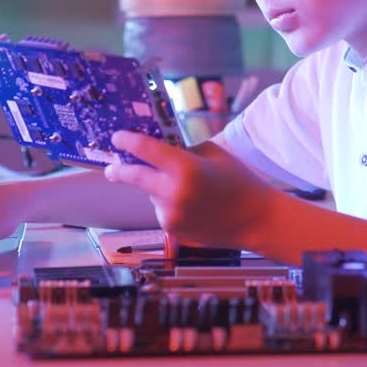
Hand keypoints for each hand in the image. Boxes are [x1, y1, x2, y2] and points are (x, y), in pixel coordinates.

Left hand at [103, 131, 279, 250]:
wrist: (255, 219)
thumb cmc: (238, 180)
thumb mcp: (211, 154)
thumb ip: (182, 151)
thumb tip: (155, 149)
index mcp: (186, 168)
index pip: (146, 150)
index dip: (128, 141)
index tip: (117, 137)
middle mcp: (174, 193)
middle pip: (134, 177)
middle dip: (118, 171)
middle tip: (110, 168)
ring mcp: (171, 214)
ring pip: (151, 195)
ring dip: (158, 189)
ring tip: (190, 190)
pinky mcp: (173, 230)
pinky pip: (162, 210)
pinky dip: (170, 204)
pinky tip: (193, 206)